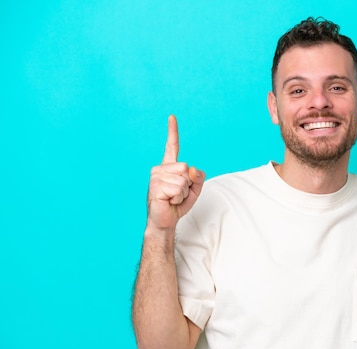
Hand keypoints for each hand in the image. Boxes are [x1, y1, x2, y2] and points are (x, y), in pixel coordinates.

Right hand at [147, 115, 204, 230]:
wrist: (165, 221)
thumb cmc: (177, 205)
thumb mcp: (194, 190)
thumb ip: (198, 177)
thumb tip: (192, 169)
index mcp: (169, 167)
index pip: (172, 146)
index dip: (172, 131)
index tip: (172, 117)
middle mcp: (160, 168)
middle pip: (186, 168)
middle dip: (188, 185)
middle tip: (177, 194)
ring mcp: (156, 176)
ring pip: (183, 180)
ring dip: (183, 193)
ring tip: (172, 198)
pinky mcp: (155, 186)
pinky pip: (178, 188)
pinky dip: (177, 198)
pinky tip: (168, 201)